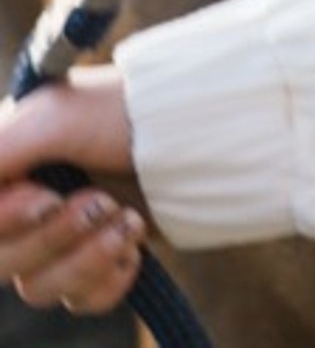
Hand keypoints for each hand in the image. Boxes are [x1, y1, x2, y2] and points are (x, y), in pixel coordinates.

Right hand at [0, 73, 145, 319]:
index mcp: (10, 167)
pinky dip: (108, 279)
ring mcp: (60, 238)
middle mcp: (26, 204)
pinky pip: (81, 300)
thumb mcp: (53, 117)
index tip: (46, 201)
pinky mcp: (96, 261)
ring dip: (88, 258)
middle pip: (3, 263)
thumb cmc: (121, 111)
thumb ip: (0, 151)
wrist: (197, 130)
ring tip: (128, 220)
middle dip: (55, 237)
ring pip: (39, 289)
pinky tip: (133, 247)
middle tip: (101, 201)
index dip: (7, 221)